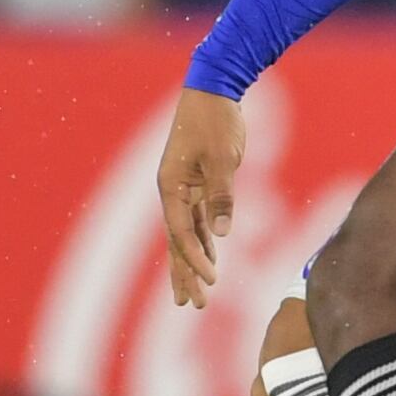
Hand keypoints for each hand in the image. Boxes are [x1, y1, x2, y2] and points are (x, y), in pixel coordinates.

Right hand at [157, 87, 245, 307]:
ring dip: (190, 263)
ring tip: (194, 295)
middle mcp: (172, 192)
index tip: (211, 281)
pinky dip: (203, 241)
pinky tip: (211, 258)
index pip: (180, 233)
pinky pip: (196, 220)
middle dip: (184, 274)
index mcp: (171, 186)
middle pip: (175, 242)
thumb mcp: (223, 159)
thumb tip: (221, 234)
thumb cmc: (215, 121)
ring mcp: (182, 189)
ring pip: (184, 235)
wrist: (212, 89)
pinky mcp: (196, 184)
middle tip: (193, 305)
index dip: (194, 259)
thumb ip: (221, 197)